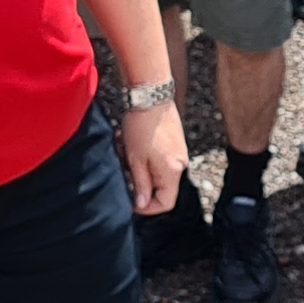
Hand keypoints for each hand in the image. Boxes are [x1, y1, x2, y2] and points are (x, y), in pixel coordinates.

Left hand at [119, 97, 186, 219]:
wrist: (151, 95)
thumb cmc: (142, 126)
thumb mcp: (135, 159)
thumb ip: (141, 184)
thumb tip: (142, 205)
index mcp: (172, 171)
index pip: (165, 203)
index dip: (147, 207)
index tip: (131, 201)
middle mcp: (180, 164)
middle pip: (160, 187)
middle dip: (138, 179)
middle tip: (124, 164)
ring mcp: (178, 152)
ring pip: (155, 171)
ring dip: (137, 164)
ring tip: (125, 147)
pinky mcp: (173, 143)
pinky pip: (157, 158)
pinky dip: (142, 154)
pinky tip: (131, 141)